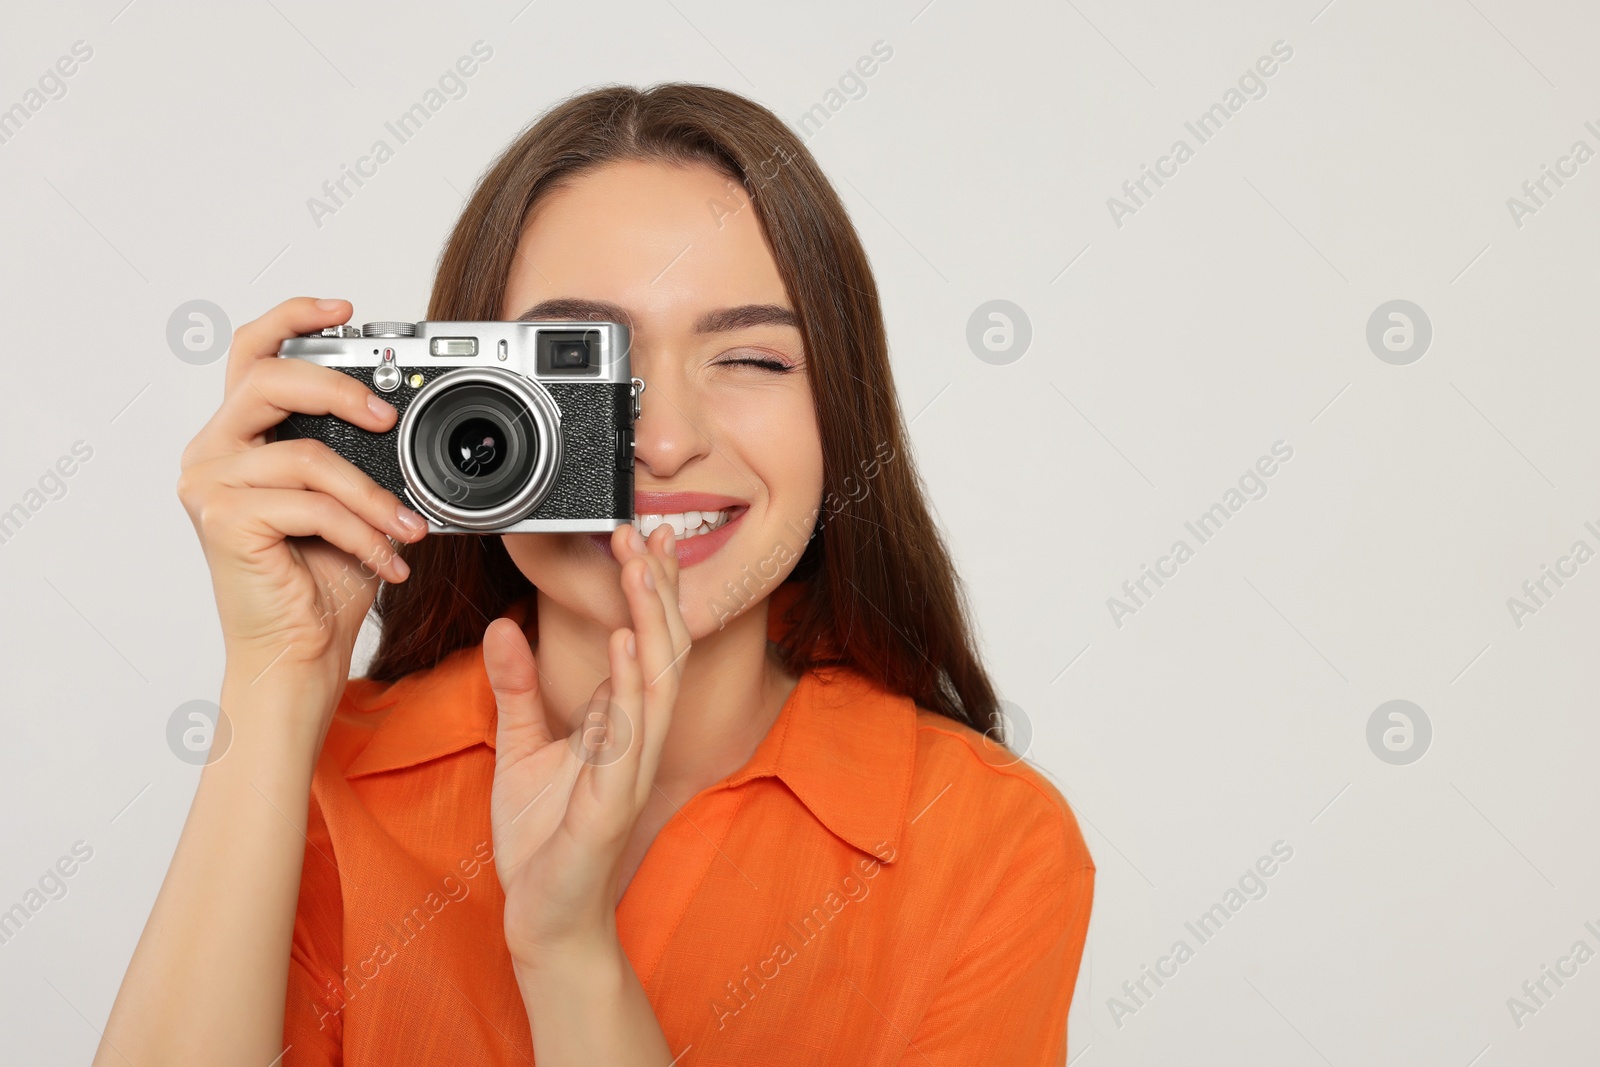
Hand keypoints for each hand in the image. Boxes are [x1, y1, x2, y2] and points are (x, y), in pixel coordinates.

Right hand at [176, 297, 428, 705]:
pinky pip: (312, 506)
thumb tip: (404, 418)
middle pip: (267, 379)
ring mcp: (210, 484)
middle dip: (337, 388)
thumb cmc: (320, 580)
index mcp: (239, 436)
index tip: (346, 309)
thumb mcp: (349, 500)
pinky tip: (386, 560)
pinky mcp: (223, 521)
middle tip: (387, 416)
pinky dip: (362, 533)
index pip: (252, 352)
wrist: (298, 652)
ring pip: (308, 457)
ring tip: (407, 530)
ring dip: (373, 497)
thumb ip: (356, 454)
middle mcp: (212, 451)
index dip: (294, 318)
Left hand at [487, 523, 688, 965]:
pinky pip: (628, 735)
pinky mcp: (609, 801)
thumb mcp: (520, 748)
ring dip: (650, 619)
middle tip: (649, 531)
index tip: (640, 538)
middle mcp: (634, 739)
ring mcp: (628, 769)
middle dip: (657, 588)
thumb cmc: (542, 843)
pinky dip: (629, 685)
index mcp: (619, 724)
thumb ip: (515, 687)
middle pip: (661, 649)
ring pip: (655, 681)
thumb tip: (503, 625)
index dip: (646, 590)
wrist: (542, 919)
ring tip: (640, 567)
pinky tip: (624, 642)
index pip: (643, 642)